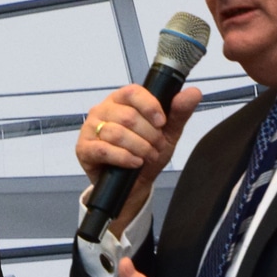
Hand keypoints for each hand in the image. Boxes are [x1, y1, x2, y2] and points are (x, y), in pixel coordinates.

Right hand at [77, 83, 201, 237]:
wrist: (133, 184)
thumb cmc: (146, 154)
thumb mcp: (167, 133)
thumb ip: (179, 112)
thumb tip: (192, 93)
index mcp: (121, 100)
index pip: (133, 92)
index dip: (150, 107)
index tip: (161, 123)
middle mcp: (103, 110)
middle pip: (128, 116)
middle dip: (149, 135)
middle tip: (157, 146)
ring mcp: (90, 129)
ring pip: (117, 133)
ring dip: (139, 148)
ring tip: (147, 156)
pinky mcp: (84, 149)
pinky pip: (105, 150)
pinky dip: (124, 158)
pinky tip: (135, 162)